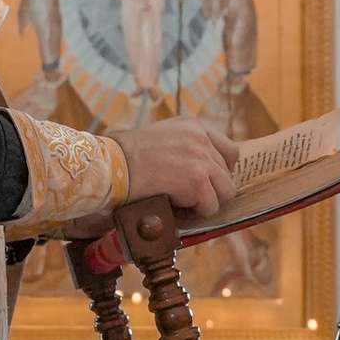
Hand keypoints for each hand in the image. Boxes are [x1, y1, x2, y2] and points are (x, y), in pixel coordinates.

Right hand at [115, 117, 237, 217]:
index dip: (218, 171)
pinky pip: (210, 206)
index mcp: (193, 126)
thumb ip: (183, 148)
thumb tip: (201, 173)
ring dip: (204, 202)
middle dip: (210, 189)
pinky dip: (194, 213)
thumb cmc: (124, 158)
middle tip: (185, 196)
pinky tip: (175, 207)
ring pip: (225, 192)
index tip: (203, 182)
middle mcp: (201, 138)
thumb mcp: (160, 139)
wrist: (110, 166)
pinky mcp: (197, 180)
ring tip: (181, 202)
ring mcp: (201, 158)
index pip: (229, 151)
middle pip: (228, 174)